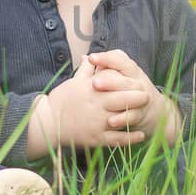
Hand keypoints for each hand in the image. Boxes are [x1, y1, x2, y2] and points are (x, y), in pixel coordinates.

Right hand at [27, 56, 147, 154]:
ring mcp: (97, 123)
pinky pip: (118, 139)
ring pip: (123, 120)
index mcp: (92, 90)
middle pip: (123, 101)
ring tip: (145, 115)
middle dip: (137, 98)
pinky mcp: (96, 138)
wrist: (48, 122)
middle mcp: (97, 106)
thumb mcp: (74, 81)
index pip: (116, 85)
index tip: (140, 83)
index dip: (130, 84)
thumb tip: (93, 56)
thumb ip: (87, 69)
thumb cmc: (62, 99)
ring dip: (136, 117)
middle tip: (147, 97)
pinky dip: (131, 138)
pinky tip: (140, 135)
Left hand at [87, 49, 181, 142]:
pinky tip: (110, 122)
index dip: (106, 58)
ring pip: (133, 97)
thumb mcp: (120, 76)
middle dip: (110, 81)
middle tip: (94, 83)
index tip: (91, 58)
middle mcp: (137, 83)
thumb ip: (103, 68)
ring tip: (101, 103)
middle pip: (126, 79)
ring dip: (118, 99)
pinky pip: (133, 116)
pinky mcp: (140, 115)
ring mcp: (141, 99)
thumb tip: (84, 58)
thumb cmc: (128, 89)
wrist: (153, 110)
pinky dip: (123, 119)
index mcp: (130, 70)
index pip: (120, 60)